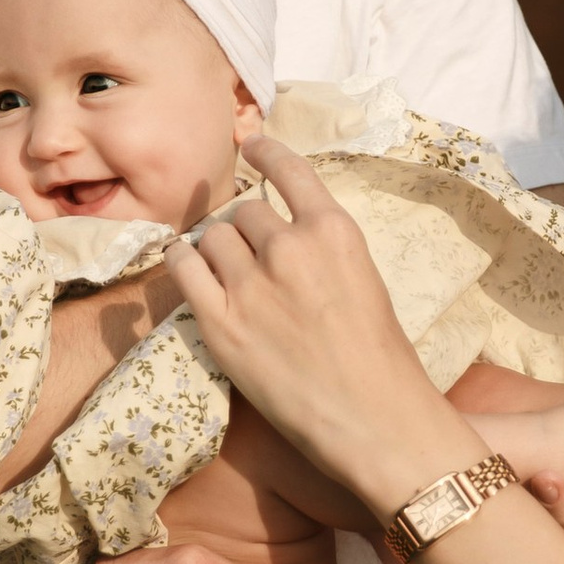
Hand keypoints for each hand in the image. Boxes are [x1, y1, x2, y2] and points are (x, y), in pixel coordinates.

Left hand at [167, 138, 465, 516]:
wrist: (372, 418)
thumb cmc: (380, 358)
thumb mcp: (363, 279)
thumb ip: (321, 248)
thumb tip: (279, 232)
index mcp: (334, 231)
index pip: (289, 170)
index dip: (266, 153)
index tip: (251, 146)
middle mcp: (289, 247)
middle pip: (246, 211)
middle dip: (247, 228)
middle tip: (254, 257)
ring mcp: (250, 285)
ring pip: (214, 237)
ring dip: (218, 248)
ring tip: (229, 273)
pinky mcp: (220, 322)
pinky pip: (183, 267)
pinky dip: (183, 260)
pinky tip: (186, 263)